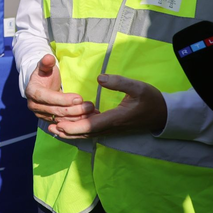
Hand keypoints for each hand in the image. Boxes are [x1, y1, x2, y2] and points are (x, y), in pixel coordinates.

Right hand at [25, 54, 94, 123]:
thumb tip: (49, 58)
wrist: (42, 86)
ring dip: (77, 118)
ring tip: (92, 113)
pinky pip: (63, 124)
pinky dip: (76, 122)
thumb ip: (46, 62)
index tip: (79, 98)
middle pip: (56, 111)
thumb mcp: (45, 67)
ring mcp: (41, 115)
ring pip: (61, 120)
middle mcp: (34, 106)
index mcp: (32, 92)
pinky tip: (88, 119)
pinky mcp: (49, 121)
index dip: (63, 99)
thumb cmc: (46, 75)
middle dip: (74, 109)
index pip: (47, 97)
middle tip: (90, 106)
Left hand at [51, 74, 166, 138]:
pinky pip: (93, 131)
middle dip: (67, 131)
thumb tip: (100, 78)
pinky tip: (69, 126)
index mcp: (116, 118)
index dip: (75, 127)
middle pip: (86, 132)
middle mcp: (111, 127)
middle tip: (49, 127)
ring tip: (53, 128)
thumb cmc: (150, 99)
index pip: (92, 125)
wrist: (162, 114)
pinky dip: (80, 130)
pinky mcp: (112, 127)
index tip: (60, 125)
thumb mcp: (138, 87)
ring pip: (88, 134)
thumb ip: (119, 82)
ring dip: (71, 132)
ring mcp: (111, 129)